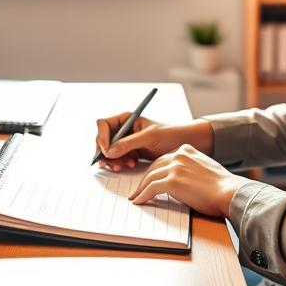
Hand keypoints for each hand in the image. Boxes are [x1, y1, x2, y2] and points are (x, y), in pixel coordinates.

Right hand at [94, 114, 212, 171]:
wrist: (184, 144)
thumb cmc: (170, 134)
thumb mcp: (149, 137)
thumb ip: (128, 143)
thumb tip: (109, 151)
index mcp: (126, 118)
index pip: (103, 125)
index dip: (102, 138)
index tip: (107, 150)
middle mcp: (123, 129)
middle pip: (102, 140)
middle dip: (106, 153)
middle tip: (114, 164)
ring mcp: (125, 141)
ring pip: (108, 152)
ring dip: (113, 161)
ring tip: (125, 166)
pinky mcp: (129, 152)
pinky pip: (116, 159)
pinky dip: (120, 164)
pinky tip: (131, 165)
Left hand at [128, 144, 247, 217]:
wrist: (229, 192)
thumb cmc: (222, 186)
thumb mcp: (206, 167)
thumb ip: (192, 167)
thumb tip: (184, 178)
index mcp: (187, 150)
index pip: (164, 158)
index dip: (155, 170)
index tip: (149, 178)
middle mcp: (179, 155)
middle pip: (154, 166)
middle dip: (145, 178)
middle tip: (138, 188)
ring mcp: (175, 167)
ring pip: (150, 176)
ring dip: (140, 188)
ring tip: (136, 197)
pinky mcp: (172, 182)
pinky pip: (151, 189)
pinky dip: (143, 195)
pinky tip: (139, 201)